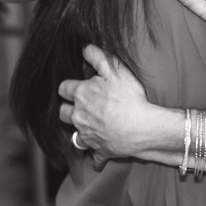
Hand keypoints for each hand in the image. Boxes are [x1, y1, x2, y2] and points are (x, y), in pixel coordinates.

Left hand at [58, 45, 159, 168]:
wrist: (142, 128)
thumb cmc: (129, 97)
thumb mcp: (116, 69)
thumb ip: (98, 56)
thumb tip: (85, 48)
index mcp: (81, 95)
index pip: (64, 89)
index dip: (69, 86)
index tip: (78, 86)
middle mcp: (79, 116)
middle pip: (63, 113)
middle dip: (69, 109)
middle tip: (81, 106)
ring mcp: (88, 135)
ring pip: (74, 135)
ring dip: (79, 131)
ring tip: (89, 127)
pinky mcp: (100, 150)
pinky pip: (94, 157)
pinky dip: (96, 156)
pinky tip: (100, 154)